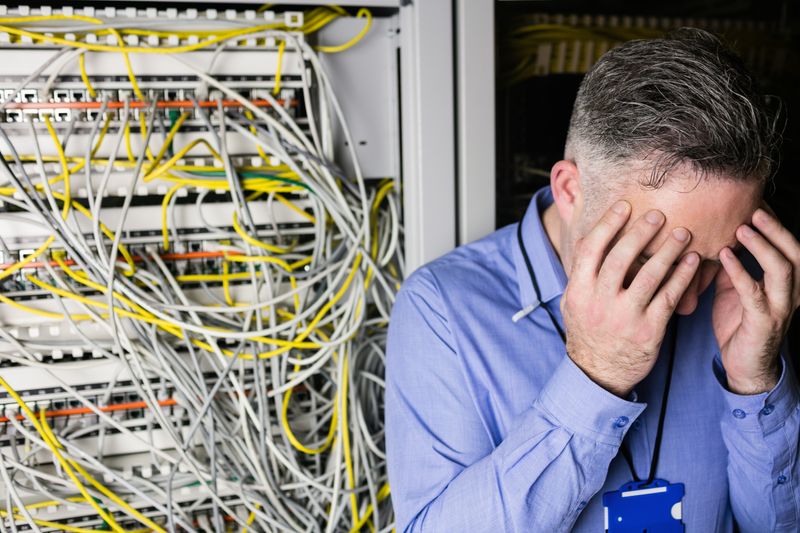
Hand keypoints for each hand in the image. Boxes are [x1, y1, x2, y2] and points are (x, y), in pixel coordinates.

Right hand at [561, 201, 699, 396]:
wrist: (599, 373)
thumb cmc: (588, 331)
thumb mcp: (573, 302)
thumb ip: (581, 273)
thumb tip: (589, 236)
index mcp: (578, 291)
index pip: (591, 249)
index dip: (608, 224)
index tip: (625, 206)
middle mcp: (599, 302)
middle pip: (621, 258)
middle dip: (641, 232)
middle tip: (659, 214)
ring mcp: (625, 317)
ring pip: (649, 276)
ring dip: (668, 251)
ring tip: (683, 233)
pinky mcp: (649, 330)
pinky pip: (669, 297)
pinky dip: (682, 277)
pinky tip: (693, 262)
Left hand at [713, 207, 799, 394]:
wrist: (743, 365)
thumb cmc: (739, 324)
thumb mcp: (735, 289)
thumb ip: (732, 266)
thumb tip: (716, 240)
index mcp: (787, 282)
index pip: (788, 246)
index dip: (775, 224)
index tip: (756, 202)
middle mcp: (791, 292)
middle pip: (794, 252)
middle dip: (776, 229)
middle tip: (755, 208)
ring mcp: (780, 307)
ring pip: (782, 269)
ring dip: (762, 246)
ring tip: (742, 227)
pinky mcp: (763, 321)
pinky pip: (753, 291)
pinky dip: (739, 270)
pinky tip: (724, 255)